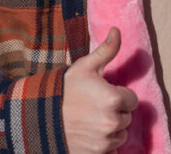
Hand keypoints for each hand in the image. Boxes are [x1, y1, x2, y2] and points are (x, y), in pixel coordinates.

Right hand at [62, 27, 137, 153]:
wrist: (37, 119)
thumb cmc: (63, 90)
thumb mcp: (85, 67)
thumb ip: (106, 50)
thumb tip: (117, 29)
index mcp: (113, 99)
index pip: (132, 100)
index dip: (120, 96)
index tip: (104, 94)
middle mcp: (112, 122)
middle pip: (127, 118)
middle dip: (116, 112)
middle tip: (95, 107)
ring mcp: (104, 141)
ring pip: (120, 135)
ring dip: (111, 129)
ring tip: (91, 120)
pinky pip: (111, 150)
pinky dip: (104, 145)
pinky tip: (89, 135)